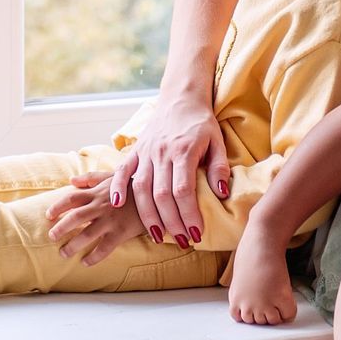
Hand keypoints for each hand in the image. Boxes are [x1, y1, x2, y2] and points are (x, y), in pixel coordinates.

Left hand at [47, 171, 150, 264]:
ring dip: (72, 245)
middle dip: (61, 228)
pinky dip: (93, 257)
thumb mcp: (113, 176)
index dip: (58, 206)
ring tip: (63, 253)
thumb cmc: (132, 186)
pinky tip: (85, 262)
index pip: (72, 198)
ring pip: (87, 235)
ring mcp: (110, 220)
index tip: (49, 215)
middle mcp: (101, 206)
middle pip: (75, 217)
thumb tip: (71, 180)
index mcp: (97, 192)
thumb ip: (91, 178)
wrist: (156, 196)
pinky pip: (104, 248)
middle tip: (51, 236)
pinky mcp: (121, 232)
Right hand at [107, 93, 228, 245]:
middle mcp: (162, 153)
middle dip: (172, 223)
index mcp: (184, 151)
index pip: (183, 190)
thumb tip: (222, 193)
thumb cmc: (201, 123)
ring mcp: (146, 152)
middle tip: (183, 241)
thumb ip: (219, 167)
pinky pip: (122, 171)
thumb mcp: (217, 141)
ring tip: (158, 236)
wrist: (181, 98)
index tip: (197, 233)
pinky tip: (117, 206)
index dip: (189, 214)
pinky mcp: (135, 150)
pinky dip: (117, 188)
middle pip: (161, 195)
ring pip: (141, 189)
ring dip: (149, 215)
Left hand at [227, 222, 297, 325]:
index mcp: (235, 300)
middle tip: (270, 294)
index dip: (252, 312)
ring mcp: (264, 305)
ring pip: (274, 320)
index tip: (258, 302)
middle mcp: (248, 307)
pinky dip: (290, 309)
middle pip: (261, 322)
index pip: (243, 320)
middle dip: (266, 311)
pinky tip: (287, 295)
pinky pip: (289, 315)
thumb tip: (255, 302)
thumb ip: (244, 294)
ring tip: (278, 293)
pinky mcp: (280, 298)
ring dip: (278, 311)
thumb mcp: (240, 279)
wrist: (261, 243)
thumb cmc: (250, 253)